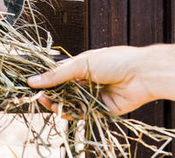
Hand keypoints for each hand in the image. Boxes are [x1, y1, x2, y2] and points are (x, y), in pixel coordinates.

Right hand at [27, 46, 155, 114]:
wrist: (142, 74)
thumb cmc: (113, 61)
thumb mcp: (80, 64)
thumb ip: (56, 75)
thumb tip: (32, 80)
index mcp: (80, 67)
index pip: (57, 76)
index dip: (45, 81)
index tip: (31, 85)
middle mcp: (85, 82)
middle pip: (62, 91)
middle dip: (49, 95)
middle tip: (38, 97)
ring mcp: (93, 96)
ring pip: (71, 104)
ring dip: (58, 105)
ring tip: (48, 104)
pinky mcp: (102, 109)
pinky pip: (83, 114)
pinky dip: (72, 114)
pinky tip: (63, 111)